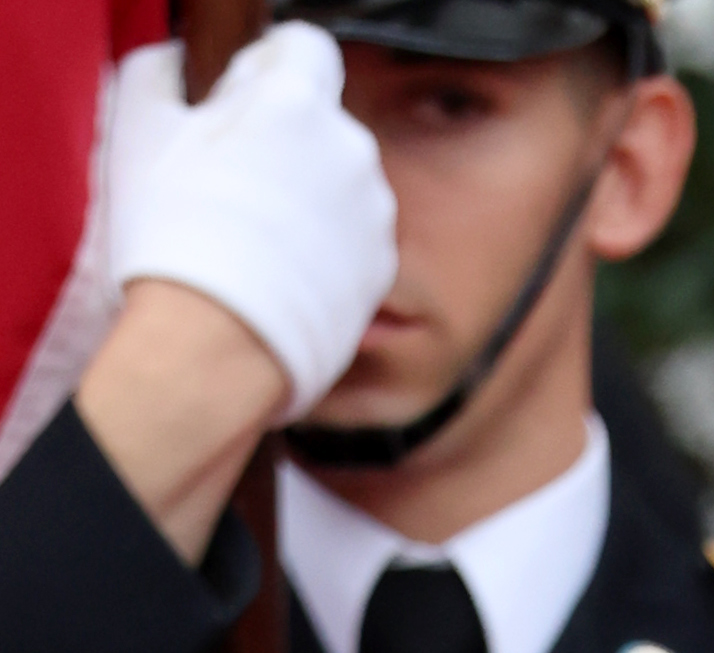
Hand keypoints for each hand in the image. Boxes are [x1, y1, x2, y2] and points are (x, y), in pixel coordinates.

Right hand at [105, 30, 397, 421]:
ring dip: (307, 201)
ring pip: (340, 186)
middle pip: (323, 123)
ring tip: (254, 241)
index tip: (243, 102)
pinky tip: (280, 278)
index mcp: (297, 101)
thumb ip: (164, 76)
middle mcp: (351, 150)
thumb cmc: (173, 237)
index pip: (307, 48)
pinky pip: (352, 244)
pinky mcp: (380, 274)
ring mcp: (373, 216)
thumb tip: (175, 66)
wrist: (213, 352)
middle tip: (234, 183)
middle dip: (286, 142)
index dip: (271, 70)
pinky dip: (324, 253)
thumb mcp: (142, 130)